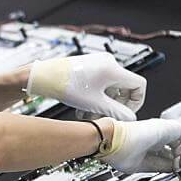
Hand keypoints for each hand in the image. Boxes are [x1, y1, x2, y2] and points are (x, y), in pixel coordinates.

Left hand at [27, 53, 145, 120]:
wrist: (42, 76)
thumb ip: (116, 112)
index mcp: (113, 69)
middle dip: (115, 105)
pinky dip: (96, 96)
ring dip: (103, 103)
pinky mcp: (89, 66)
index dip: (136, 101)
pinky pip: (100, 83)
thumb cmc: (64, 85)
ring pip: (110, 87)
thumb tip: (130, 118)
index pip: (139, 85)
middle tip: (105, 116)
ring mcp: (98, 63)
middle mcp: (108, 63)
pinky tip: (84, 108)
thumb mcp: (94, 103)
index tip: (126, 112)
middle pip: (123, 87)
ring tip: (90, 115)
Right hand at [99, 119, 180, 173]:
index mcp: (149, 144)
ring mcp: (163, 130)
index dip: (176, 164)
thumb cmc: (118, 151)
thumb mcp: (144, 165)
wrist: (111, 141)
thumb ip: (161, 166)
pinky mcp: (168, 127)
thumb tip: (174, 170)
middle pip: (179, 148)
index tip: (177, 172)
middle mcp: (157, 135)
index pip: (170, 153)